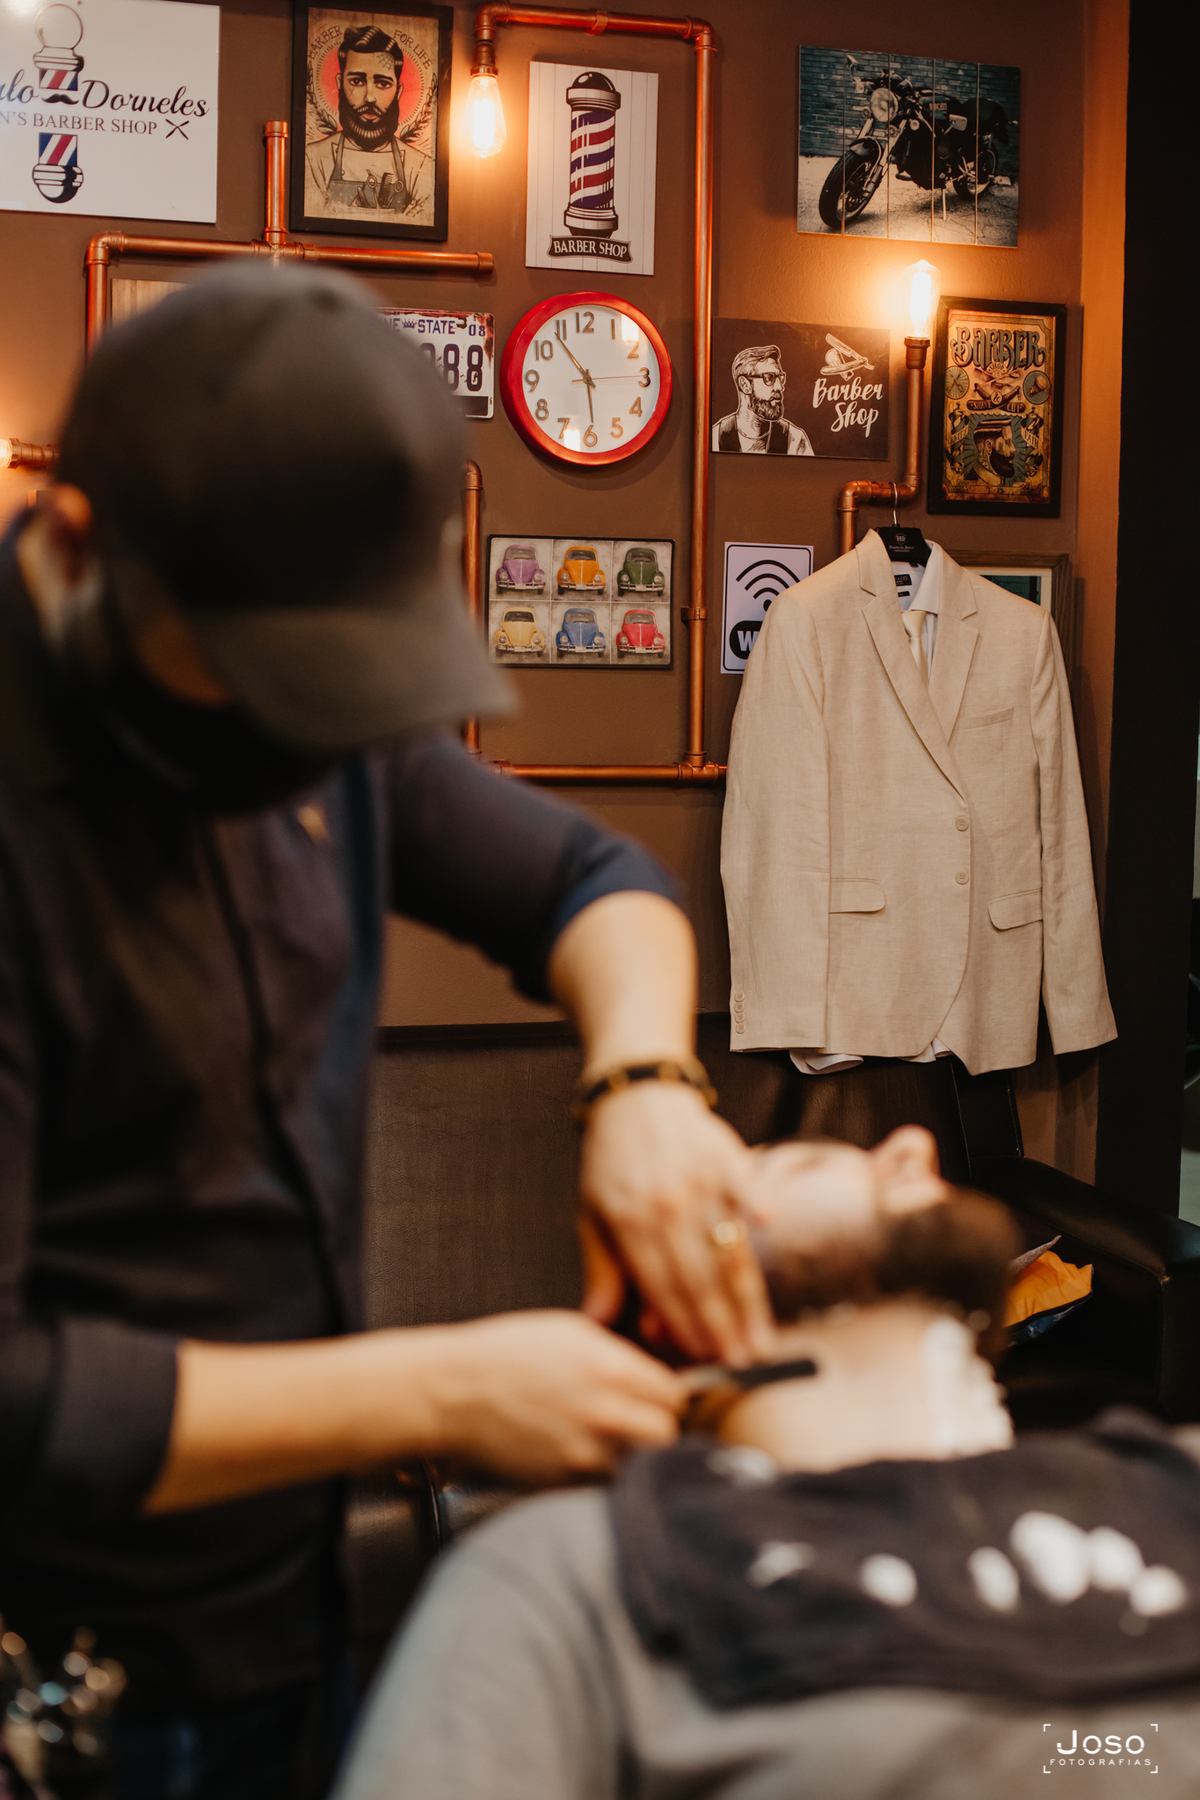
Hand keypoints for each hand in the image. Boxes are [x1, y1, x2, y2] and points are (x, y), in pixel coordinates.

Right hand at [423, 1310, 683, 1482]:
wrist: (451, 1394)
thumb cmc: (505, 1353)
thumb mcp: (570, 1331)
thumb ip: (619, 1355)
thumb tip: (655, 1377)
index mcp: (610, 1370)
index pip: (674, 1396)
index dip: (667, 1395)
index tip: (656, 1396)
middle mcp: (603, 1415)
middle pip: (666, 1435)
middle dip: (658, 1426)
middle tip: (640, 1419)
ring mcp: (582, 1454)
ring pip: (636, 1463)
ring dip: (629, 1452)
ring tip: (600, 1433)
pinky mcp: (561, 1481)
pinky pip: (600, 1480)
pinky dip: (596, 1468)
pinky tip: (573, 1446)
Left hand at [579, 1081, 773, 1364]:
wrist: (634, 1096)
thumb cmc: (613, 1160)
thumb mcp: (594, 1214)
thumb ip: (603, 1269)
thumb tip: (597, 1321)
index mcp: (630, 1224)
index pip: (663, 1287)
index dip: (686, 1327)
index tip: (704, 1359)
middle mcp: (666, 1205)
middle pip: (700, 1278)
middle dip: (722, 1328)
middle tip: (742, 1364)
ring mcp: (697, 1180)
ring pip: (727, 1248)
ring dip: (746, 1297)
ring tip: (761, 1336)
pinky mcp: (724, 1156)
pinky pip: (744, 1182)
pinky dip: (755, 1199)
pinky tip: (768, 1225)